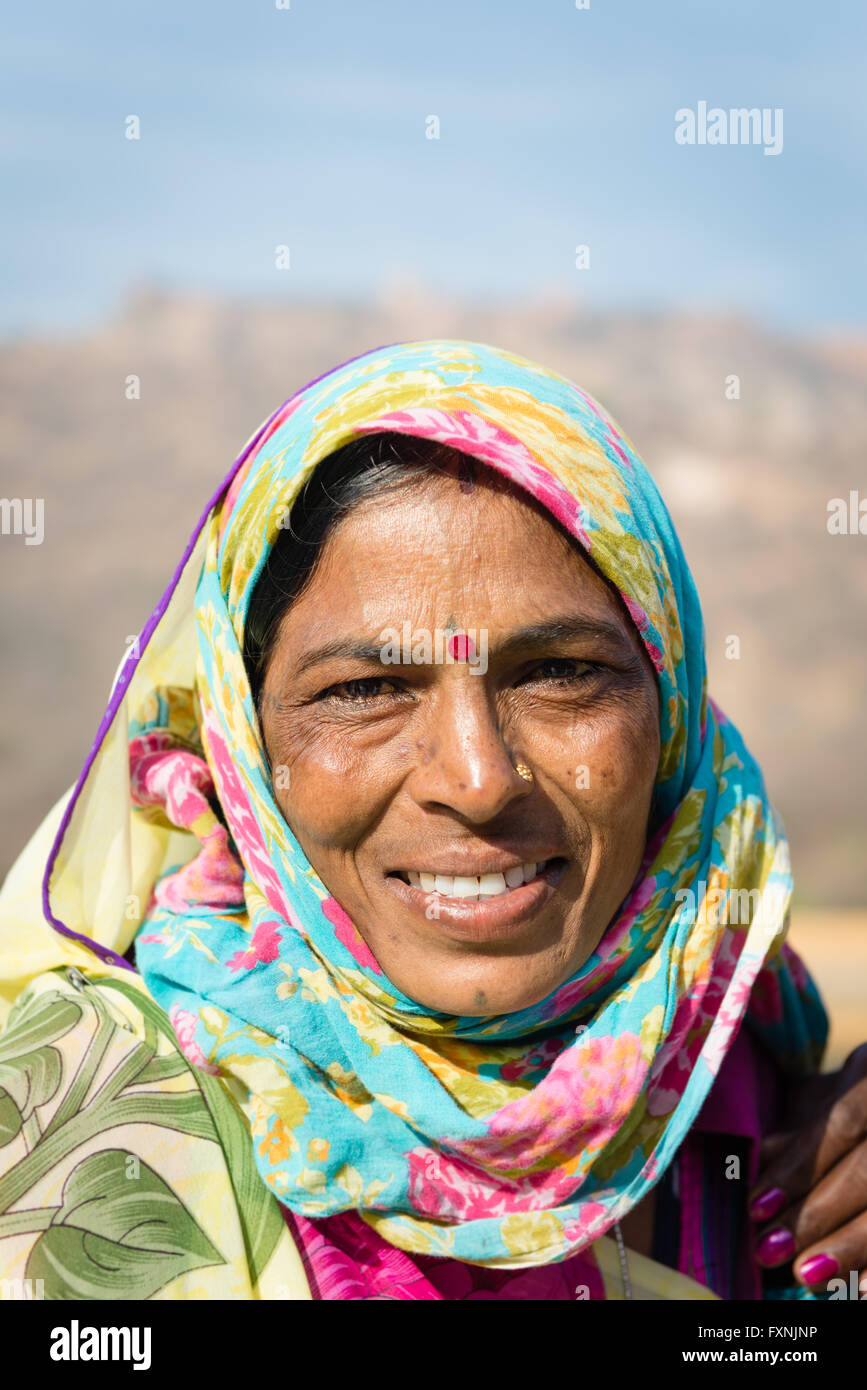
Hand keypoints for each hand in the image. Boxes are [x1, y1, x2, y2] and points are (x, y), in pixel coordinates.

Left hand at [749, 1043, 866, 1295]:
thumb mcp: (846, 1091)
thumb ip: (810, 1126)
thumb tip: (763, 1158)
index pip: (839, 1123)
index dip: (798, 1168)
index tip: (757, 1207)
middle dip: (817, 1214)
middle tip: (770, 1251)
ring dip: (852, 1246)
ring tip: (808, 1276)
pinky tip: (863, 1288)